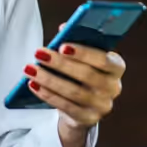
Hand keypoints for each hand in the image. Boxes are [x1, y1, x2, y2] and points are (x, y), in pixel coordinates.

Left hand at [25, 27, 125, 146]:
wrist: (84, 106)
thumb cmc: (82, 73)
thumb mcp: (83, 57)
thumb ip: (76, 42)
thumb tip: (64, 27)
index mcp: (116, 67)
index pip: (104, 60)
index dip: (84, 53)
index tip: (62, 46)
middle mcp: (113, 87)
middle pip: (87, 75)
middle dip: (60, 64)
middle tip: (39, 53)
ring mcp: (102, 106)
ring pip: (74, 92)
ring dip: (49, 79)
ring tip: (30, 69)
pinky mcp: (88, 119)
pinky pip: (66, 106)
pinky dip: (48, 94)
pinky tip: (33, 84)